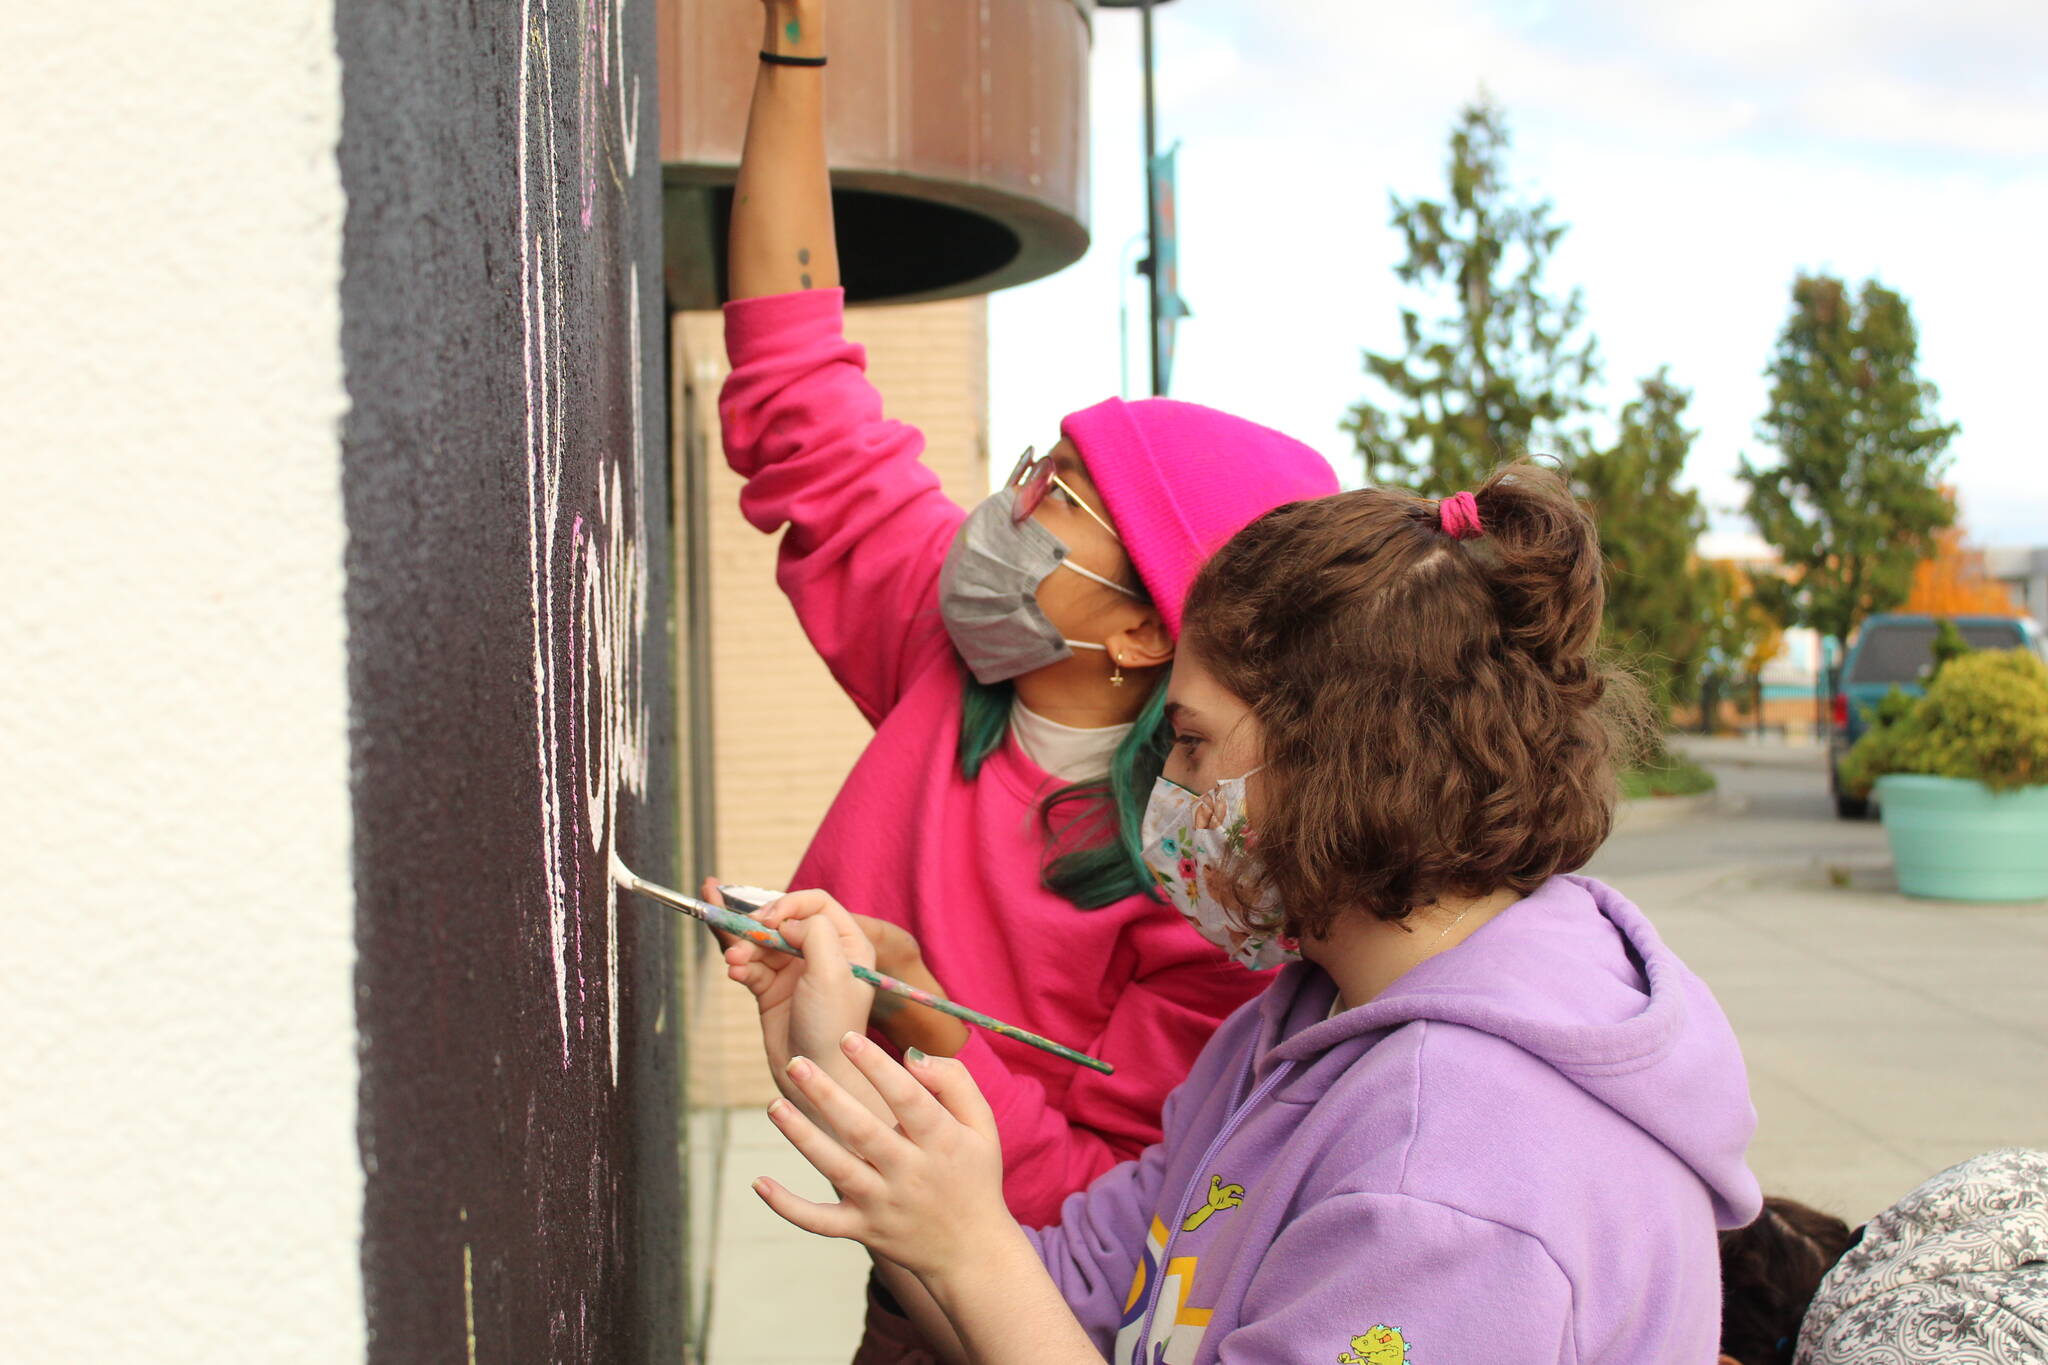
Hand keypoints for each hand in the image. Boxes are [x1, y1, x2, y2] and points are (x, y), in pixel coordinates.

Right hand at [716, 882, 969, 1057]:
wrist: (814, 1075)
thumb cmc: (833, 1025)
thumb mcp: (832, 972)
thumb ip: (814, 932)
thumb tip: (786, 921)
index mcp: (848, 943)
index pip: (815, 903)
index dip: (788, 904)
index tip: (767, 921)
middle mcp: (822, 952)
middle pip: (781, 919)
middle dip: (756, 925)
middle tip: (738, 937)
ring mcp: (795, 970)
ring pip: (760, 941)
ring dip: (742, 947)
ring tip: (734, 963)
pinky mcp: (772, 988)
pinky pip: (750, 964)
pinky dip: (740, 965)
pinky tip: (735, 972)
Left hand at [756, 1033, 1015, 1283]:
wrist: (972, 1253)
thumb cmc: (974, 1175)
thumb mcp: (982, 1125)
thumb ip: (954, 1082)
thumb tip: (911, 1054)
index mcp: (942, 1142)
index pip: (907, 1098)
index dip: (877, 1068)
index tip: (848, 1039)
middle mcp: (910, 1174)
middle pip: (862, 1131)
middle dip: (827, 1095)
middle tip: (796, 1063)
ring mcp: (883, 1205)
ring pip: (836, 1170)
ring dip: (803, 1137)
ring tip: (775, 1105)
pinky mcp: (863, 1230)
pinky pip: (820, 1222)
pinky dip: (788, 1207)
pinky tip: (760, 1182)